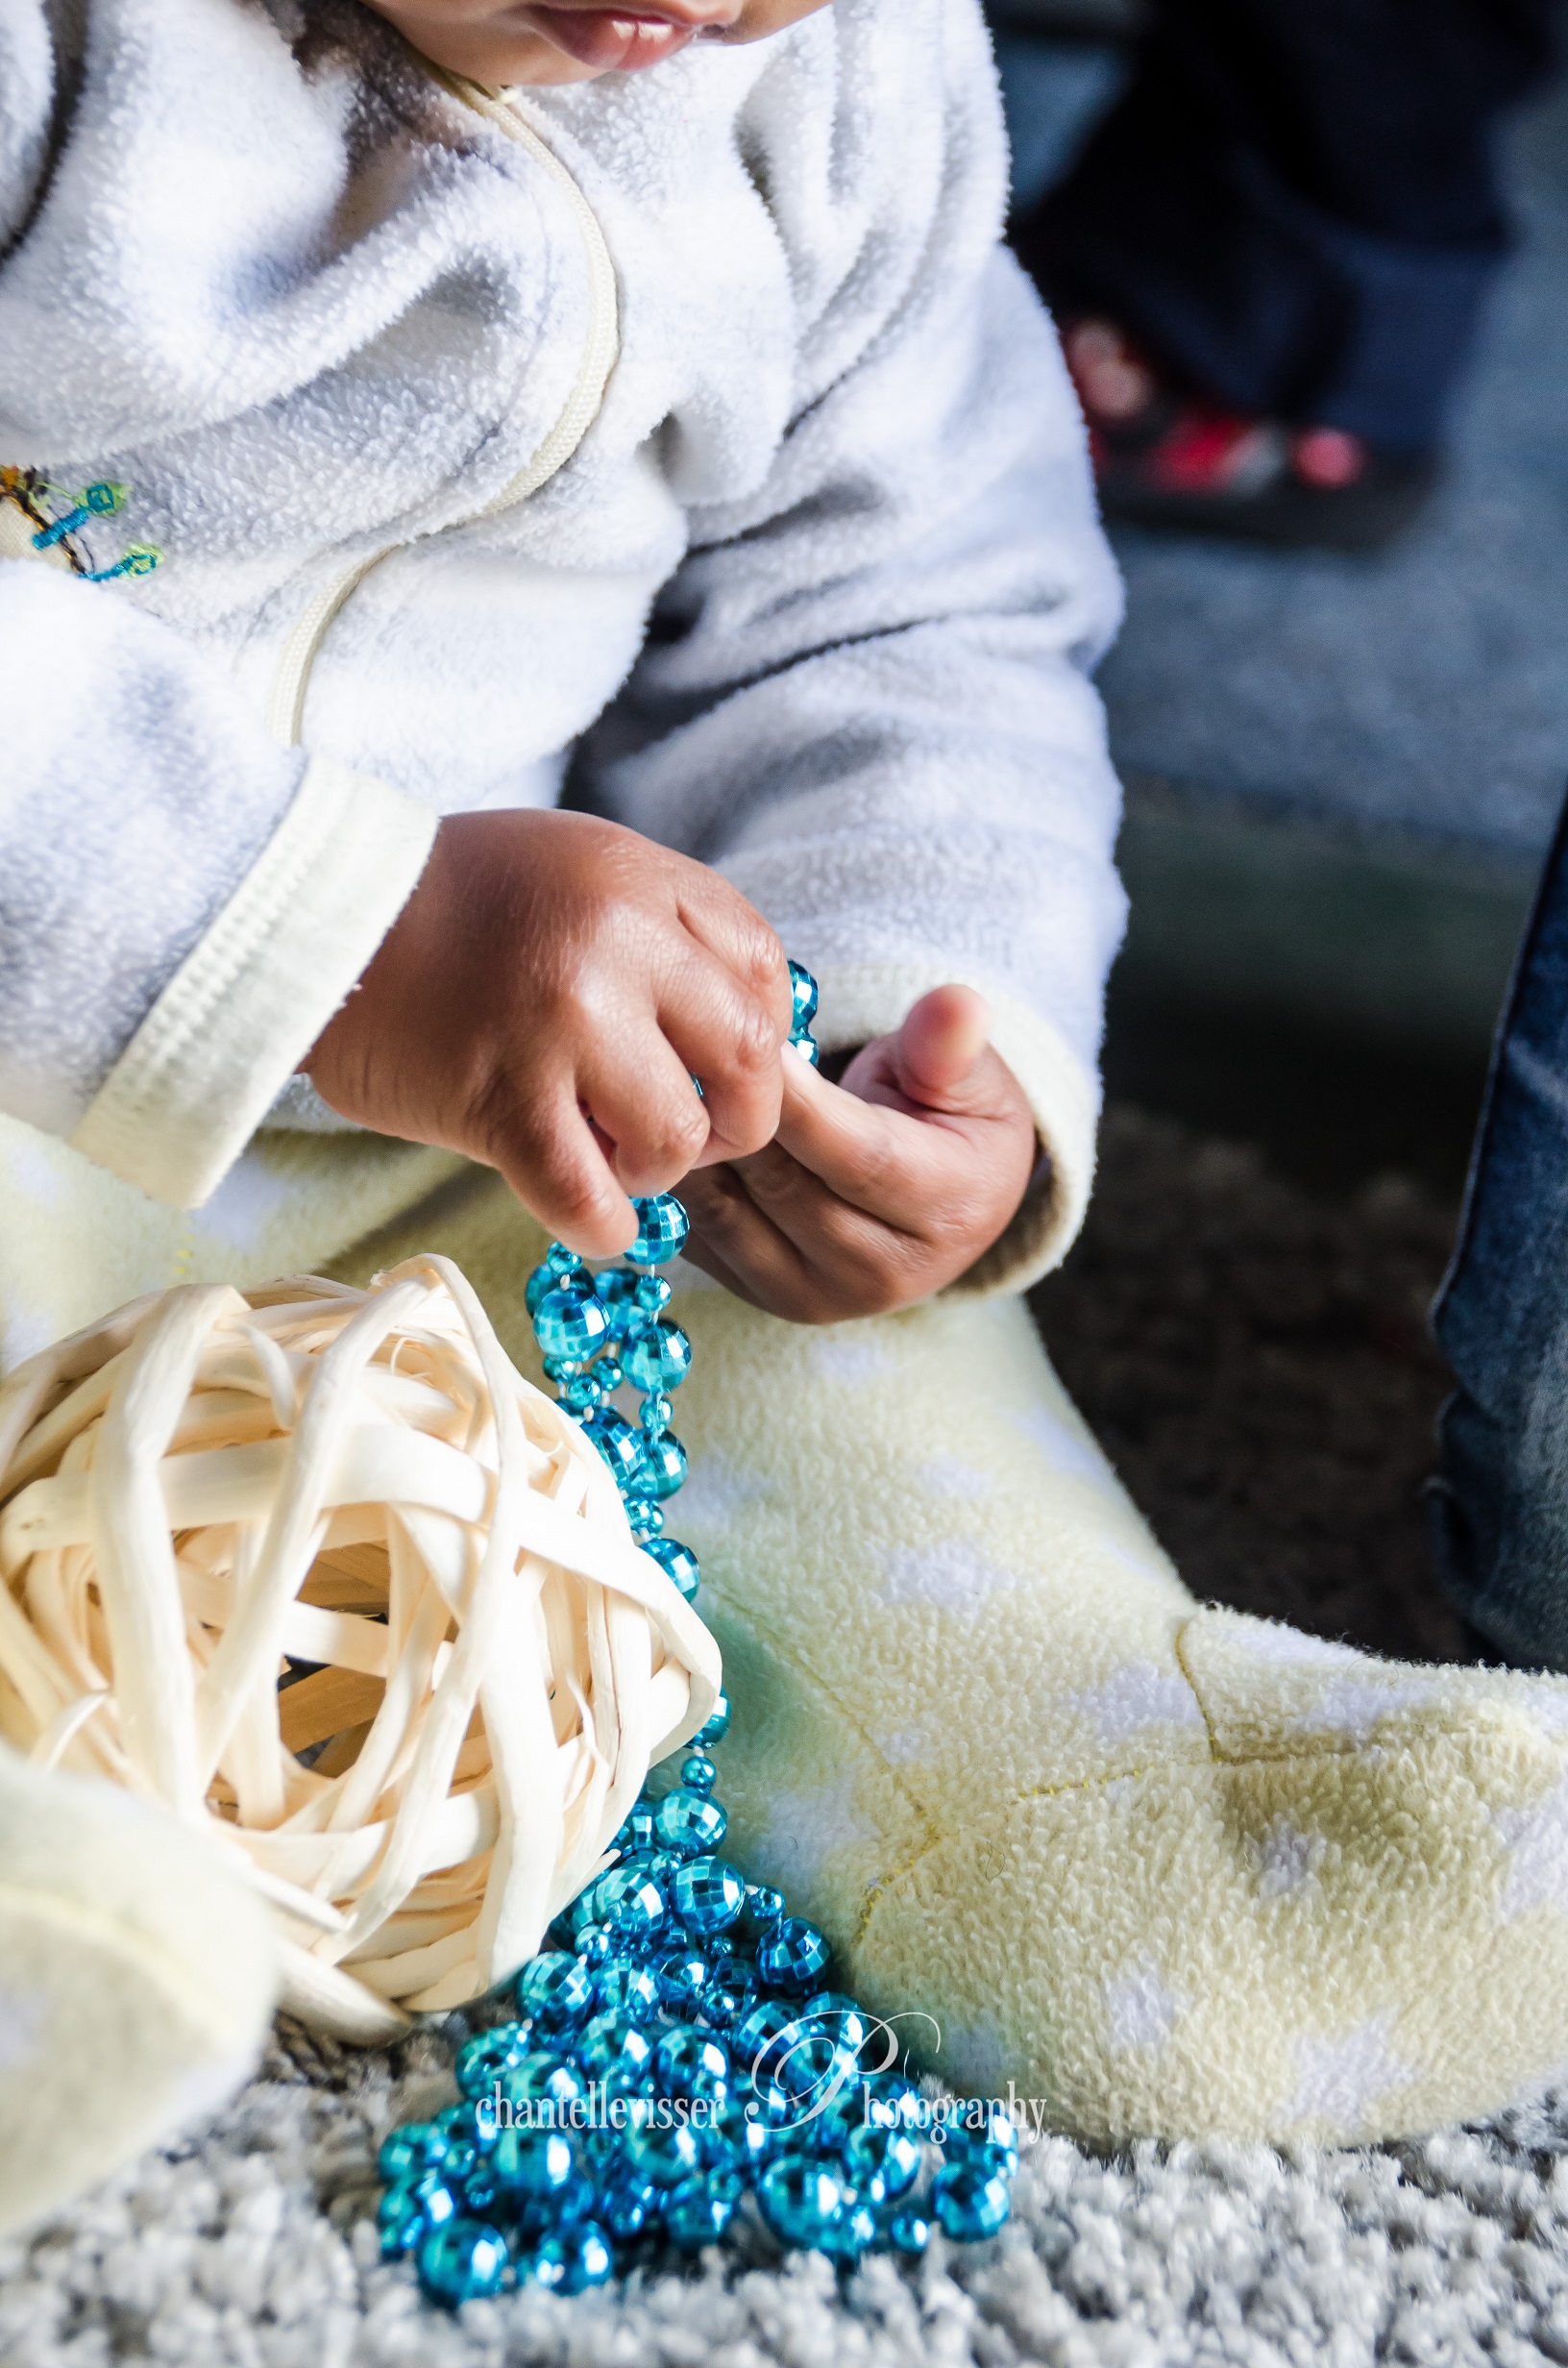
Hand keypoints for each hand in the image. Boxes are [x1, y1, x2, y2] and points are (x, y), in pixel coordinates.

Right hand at [304, 810, 792, 1257]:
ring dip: (654, 1170)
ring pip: (674, 1139)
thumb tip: (736, 1031)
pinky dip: (600, 1225)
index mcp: (637, 880)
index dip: (756, 1039)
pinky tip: (582, 1209)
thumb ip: (661, 927)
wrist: (313, 921)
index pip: (762, 974)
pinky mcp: (500, 1101)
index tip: (717, 1070)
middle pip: (746, 1061)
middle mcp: (612, 945)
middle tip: (691, 1134)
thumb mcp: (575, 868)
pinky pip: (588, 1200)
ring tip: (610, 1155)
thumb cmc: (447, 903)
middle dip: (736, 1119)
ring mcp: (559, 1025)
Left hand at [678, 985, 1037, 1320]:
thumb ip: (951, 1042)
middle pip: (782, 1185)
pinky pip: (698, 1234)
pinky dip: (680, 1180)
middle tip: (689, 1043)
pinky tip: (669, 1127)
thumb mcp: (970, 1074)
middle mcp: (879, 1271)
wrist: (941, 1202)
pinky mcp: (760, 1296)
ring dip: (695, 1147)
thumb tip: (959, 1004)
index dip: (799, 1098)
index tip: (753, 1036)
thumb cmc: (955, 1119)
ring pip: (727, 1213)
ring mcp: (814, 1295)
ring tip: (671, 1079)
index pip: (857, 1156)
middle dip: (733, 1114)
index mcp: (945, 1209)